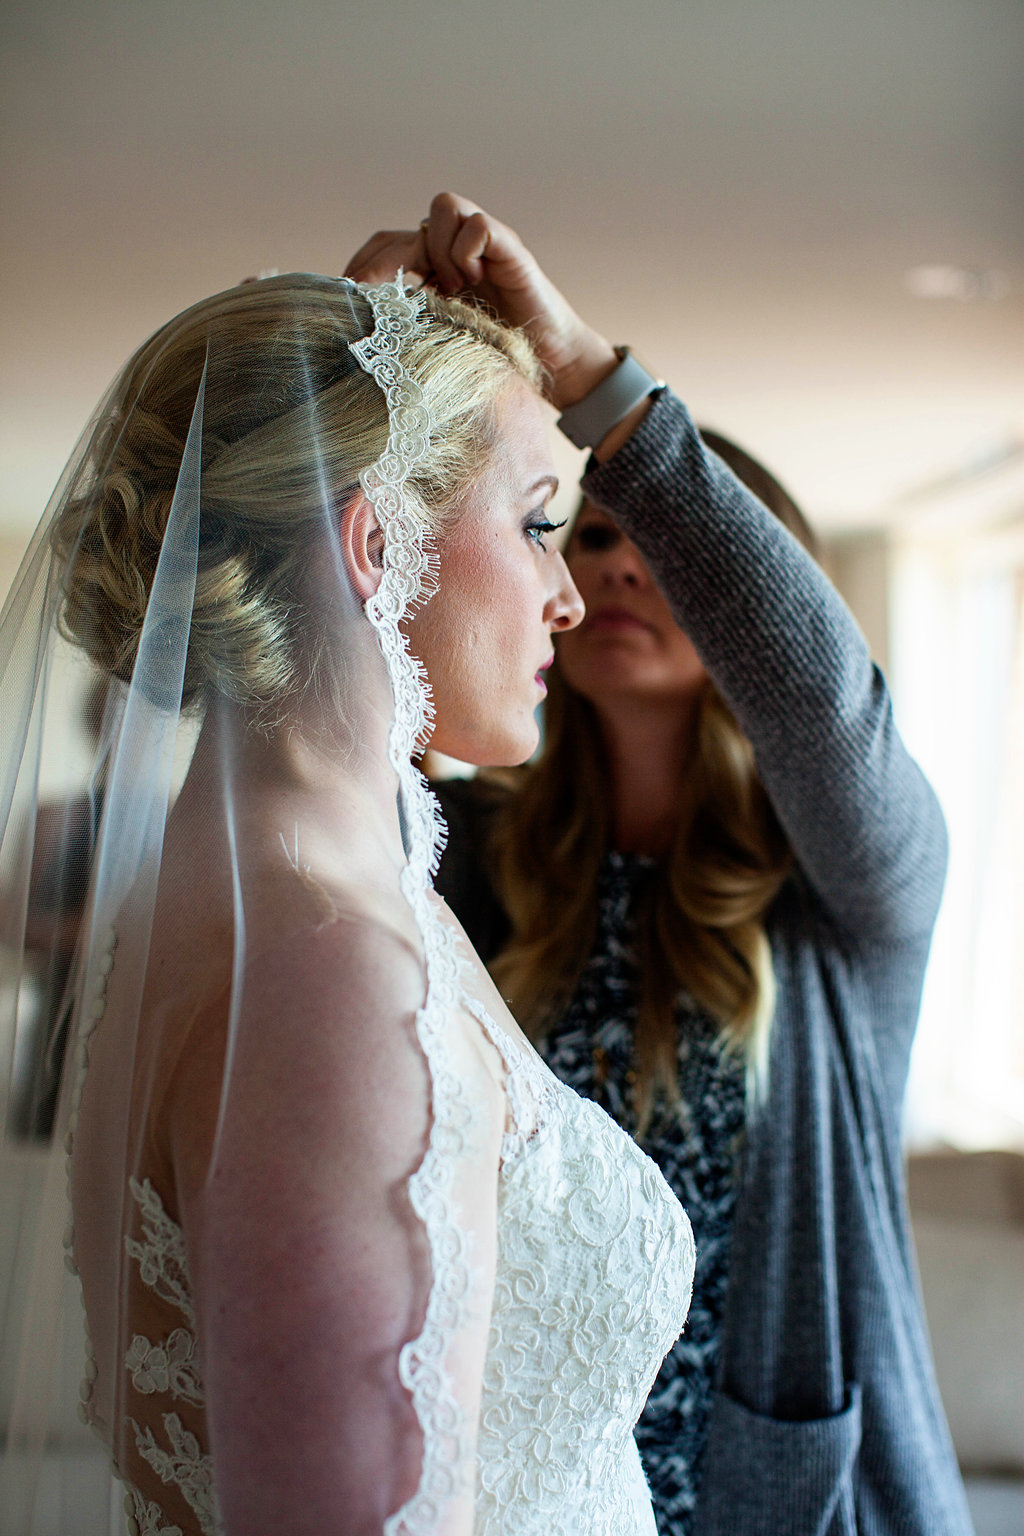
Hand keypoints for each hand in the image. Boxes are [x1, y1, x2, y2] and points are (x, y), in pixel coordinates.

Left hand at [345, 192, 618, 410]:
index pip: (387, 244)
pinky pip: (478, 226)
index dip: (364, 263)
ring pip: (445, 206)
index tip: (348, 296)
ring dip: (438, 248)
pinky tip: (471, 283)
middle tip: (374, 292)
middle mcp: (457, 249)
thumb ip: (410, 322)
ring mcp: (485, 245)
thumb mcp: (440, 337)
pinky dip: (466, 252)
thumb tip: (362, 325)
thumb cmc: (498, 354)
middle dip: (385, 258)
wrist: (552, 361)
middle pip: (408, 226)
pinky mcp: (511, 249)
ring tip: (448, 289)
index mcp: (435, 269)